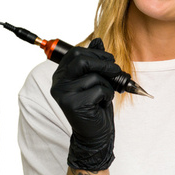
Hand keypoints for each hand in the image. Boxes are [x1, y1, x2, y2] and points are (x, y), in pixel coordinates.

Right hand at [50, 38, 120, 169]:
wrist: (94, 133)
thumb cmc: (95, 105)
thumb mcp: (96, 79)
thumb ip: (94, 61)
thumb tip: (97, 41)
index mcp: (62, 74)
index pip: (76, 53)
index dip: (96, 54)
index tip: (109, 60)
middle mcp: (59, 83)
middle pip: (82, 60)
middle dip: (104, 64)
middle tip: (115, 72)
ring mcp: (64, 94)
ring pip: (94, 76)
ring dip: (107, 85)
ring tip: (104, 95)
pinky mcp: (73, 105)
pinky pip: (99, 90)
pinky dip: (107, 96)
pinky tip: (101, 104)